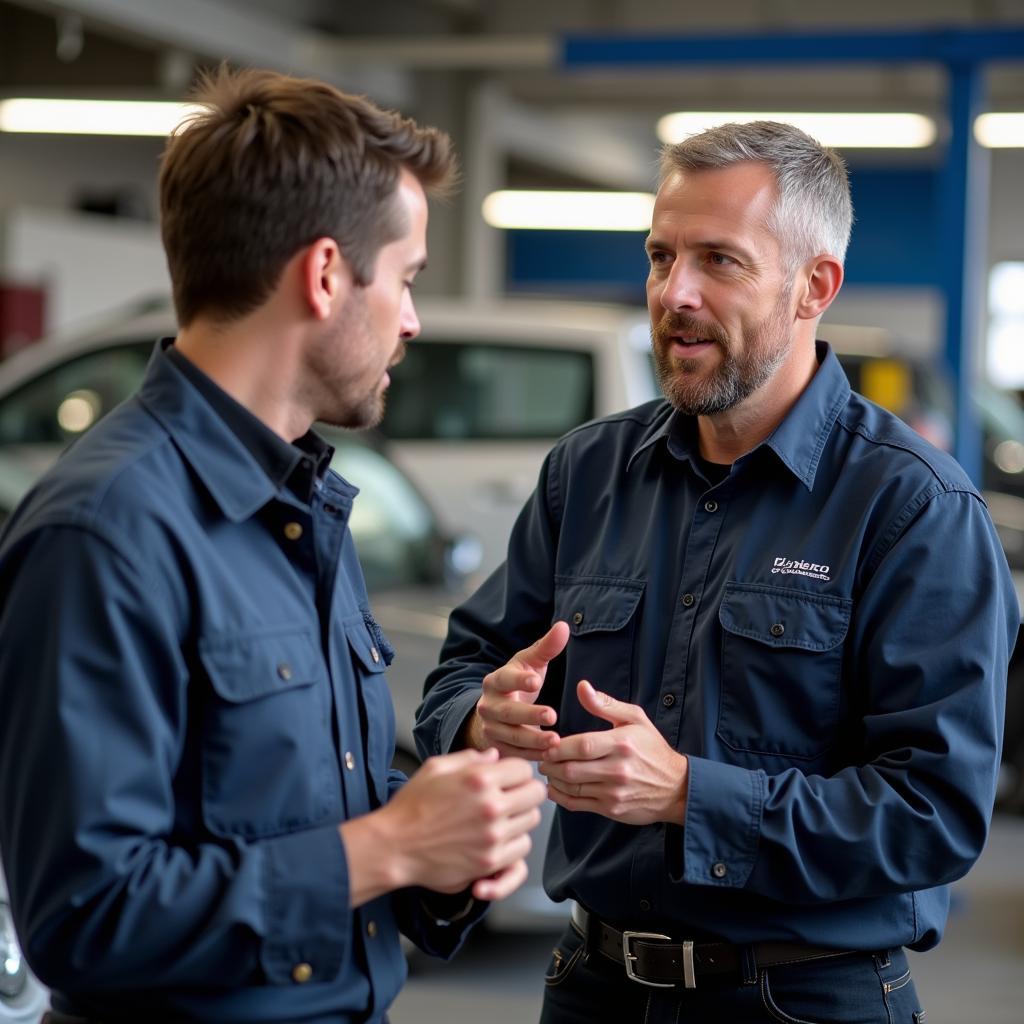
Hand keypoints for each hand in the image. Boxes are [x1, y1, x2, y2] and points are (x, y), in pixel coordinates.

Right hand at [343, 747, 546, 904]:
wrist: (395, 846)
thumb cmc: (412, 805)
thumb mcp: (436, 768)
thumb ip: (469, 759)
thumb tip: (494, 756)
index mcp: (479, 778)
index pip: (524, 769)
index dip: (516, 772)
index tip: (507, 778)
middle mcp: (491, 806)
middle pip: (535, 794)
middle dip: (524, 792)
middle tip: (510, 796)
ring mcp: (492, 836)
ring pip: (531, 821)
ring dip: (519, 817)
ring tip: (501, 818)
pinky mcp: (490, 861)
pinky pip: (522, 848)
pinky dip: (513, 842)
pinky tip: (497, 838)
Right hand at [464, 621, 568, 759]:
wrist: (495, 713)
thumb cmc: (519, 683)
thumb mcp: (530, 664)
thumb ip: (546, 647)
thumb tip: (563, 626)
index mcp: (495, 681)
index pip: (505, 679)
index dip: (519, 680)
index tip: (537, 680)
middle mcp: (488, 705)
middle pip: (507, 711)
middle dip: (529, 714)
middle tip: (553, 715)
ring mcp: (491, 728)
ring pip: (511, 736)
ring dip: (533, 740)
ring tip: (556, 741)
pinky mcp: (497, 748)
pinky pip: (514, 753)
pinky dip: (531, 755)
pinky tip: (549, 756)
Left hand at [540, 680, 687, 825]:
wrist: (676, 788)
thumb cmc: (653, 749)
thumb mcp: (635, 719)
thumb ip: (605, 704)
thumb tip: (582, 687)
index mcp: (622, 744)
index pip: (582, 746)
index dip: (559, 746)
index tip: (547, 743)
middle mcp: (618, 770)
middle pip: (572, 769)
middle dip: (551, 763)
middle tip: (542, 756)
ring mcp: (614, 792)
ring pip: (572, 787)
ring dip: (553, 778)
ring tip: (548, 768)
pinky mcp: (611, 809)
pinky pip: (578, 805)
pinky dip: (560, 797)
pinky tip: (554, 787)